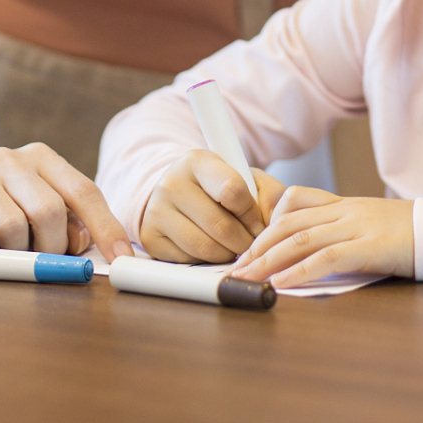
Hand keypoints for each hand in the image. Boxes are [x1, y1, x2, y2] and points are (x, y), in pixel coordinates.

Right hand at [0, 143, 132, 260]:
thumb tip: (90, 247)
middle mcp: (9, 158)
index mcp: (40, 158)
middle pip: (50, 211)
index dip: (105, 227)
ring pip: (14, 226)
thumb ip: (61, 222)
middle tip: (39, 262)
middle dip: (51, 249)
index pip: (83, 192)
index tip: (121, 259)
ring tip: (0, 251)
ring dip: (13, 253)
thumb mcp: (28, 208)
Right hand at [139, 150, 285, 262]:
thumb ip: (270, 194)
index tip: (257, 221)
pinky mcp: (150, 238)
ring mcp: (156, 211)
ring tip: (231, 245)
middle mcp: (171, 183)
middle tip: (249, 242)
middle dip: (244, 241)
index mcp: (197, 161)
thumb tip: (273, 223)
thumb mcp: (245, 179)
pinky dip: (206, 261)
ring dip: (228, 253)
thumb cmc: (217, 187)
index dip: (252, 213)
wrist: (177, 194)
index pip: (232, 191)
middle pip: (221, 226)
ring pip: (206, 248)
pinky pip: (189, 261)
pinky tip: (210, 247)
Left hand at [233, 187, 413, 287]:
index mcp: (343, 204)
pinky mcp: (369, 246)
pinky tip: (281, 284)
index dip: (266, 225)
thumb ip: (342, 232)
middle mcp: (344, 210)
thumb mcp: (370, 224)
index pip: (293, 204)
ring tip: (246, 278)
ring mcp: (356, 226)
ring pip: (299, 238)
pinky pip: (326, 257)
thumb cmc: (409, 234)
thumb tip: (308, 257)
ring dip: (267, 261)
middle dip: (256, 246)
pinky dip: (298, 271)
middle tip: (235, 268)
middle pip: (287, 222)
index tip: (249, 248)